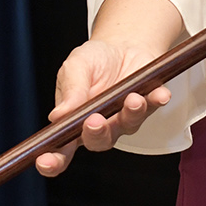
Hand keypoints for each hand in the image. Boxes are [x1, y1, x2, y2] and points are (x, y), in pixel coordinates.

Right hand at [34, 36, 173, 175]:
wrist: (123, 44)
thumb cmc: (94, 61)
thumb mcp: (75, 66)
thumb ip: (70, 90)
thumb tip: (58, 116)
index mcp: (72, 123)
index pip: (59, 150)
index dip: (52, 161)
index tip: (45, 161)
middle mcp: (99, 127)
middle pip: (97, 142)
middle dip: (96, 134)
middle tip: (95, 121)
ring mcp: (123, 119)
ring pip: (126, 127)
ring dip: (130, 114)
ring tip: (132, 99)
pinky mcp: (146, 107)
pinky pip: (152, 108)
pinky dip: (156, 102)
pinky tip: (159, 94)